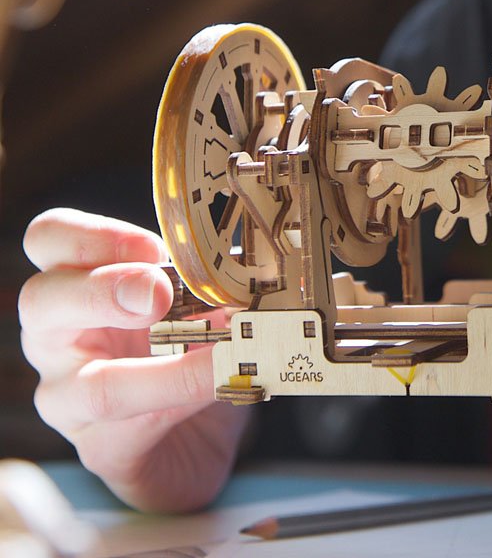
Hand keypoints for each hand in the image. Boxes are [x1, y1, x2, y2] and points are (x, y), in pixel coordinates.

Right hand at [18, 209, 248, 511]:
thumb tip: (255, 259)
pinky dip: (187, 399)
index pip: (51, 240)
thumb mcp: (201, 297)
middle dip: (104, 291)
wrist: (198, 436)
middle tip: (160, 294)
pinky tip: (223, 382)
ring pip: (90, 384)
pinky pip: (137, 424)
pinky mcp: (103, 449)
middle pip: (40, 300)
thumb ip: (211, 275)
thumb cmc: (188, 349)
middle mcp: (58, 338)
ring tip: (218, 352)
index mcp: (78, 283)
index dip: (94, 236)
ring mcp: (70, 398)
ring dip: (166, 367)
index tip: (153, 246)